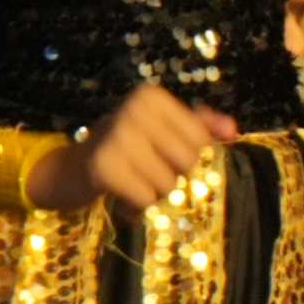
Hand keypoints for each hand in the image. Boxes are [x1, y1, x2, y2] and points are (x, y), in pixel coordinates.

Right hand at [26, 87, 238, 214]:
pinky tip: (120, 196)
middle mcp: (133, 110)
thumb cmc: (124, 147)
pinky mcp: (104, 167)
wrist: (69, 169)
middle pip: (187, 161)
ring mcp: (117, 137)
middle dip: (171, 176)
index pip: (200, 138)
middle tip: (143, 170)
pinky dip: (136, 206)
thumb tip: (234, 131)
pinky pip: (146, 199)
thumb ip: (200, 127)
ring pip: (168, 183)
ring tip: (130, 181)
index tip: (159, 152)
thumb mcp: (160, 130)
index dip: (186, 155)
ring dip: (153, 193)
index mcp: (151, 97)